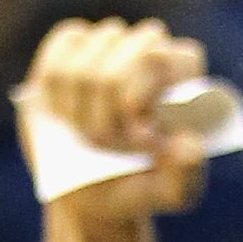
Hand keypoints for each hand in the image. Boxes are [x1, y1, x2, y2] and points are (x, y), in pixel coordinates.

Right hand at [21, 16, 210, 241]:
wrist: (90, 199)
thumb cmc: (136, 194)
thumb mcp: (167, 196)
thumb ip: (184, 176)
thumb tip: (184, 144)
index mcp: (178, 81)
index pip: (173, 53)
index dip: (149, 84)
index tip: (135, 129)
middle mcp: (144, 55)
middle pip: (129, 47)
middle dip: (112, 98)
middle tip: (107, 142)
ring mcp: (104, 50)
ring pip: (91, 50)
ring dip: (82, 96)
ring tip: (86, 136)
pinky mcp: (65, 51)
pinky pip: (62, 43)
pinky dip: (58, 76)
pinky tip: (62, 110)